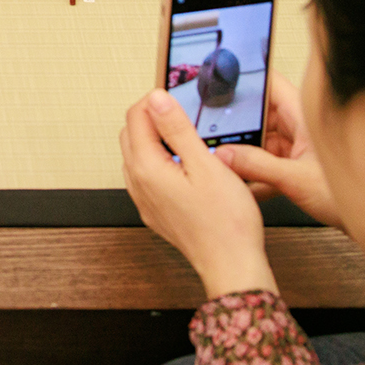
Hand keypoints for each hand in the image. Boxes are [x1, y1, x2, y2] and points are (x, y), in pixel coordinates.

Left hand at [120, 88, 277, 299]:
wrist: (232, 266)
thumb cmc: (226, 222)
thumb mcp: (206, 164)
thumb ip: (178, 129)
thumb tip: (157, 99)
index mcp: (147, 168)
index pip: (136, 117)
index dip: (155, 100)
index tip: (178, 97)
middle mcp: (138, 184)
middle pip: (132, 134)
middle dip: (151, 117)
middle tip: (182, 113)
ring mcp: (145, 200)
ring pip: (137, 155)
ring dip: (155, 139)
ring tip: (186, 137)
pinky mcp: (155, 212)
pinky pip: (147, 176)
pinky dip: (159, 161)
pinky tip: (184, 165)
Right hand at [213, 77, 342, 229]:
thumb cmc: (354, 196)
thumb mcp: (296, 180)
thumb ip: (257, 166)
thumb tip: (224, 155)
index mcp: (305, 116)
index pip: (270, 85)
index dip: (245, 82)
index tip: (219, 86)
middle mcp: (301, 128)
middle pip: (260, 115)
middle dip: (236, 125)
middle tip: (211, 133)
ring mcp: (299, 148)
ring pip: (262, 141)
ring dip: (243, 152)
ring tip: (222, 160)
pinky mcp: (299, 168)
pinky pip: (268, 162)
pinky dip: (254, 172)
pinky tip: (241, 185)